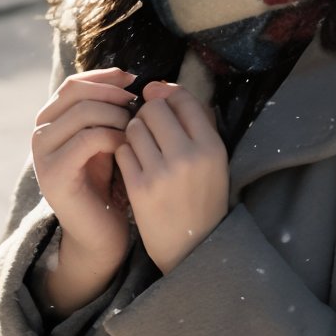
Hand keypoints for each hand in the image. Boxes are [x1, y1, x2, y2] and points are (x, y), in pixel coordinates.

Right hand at [31, 67, 136, 279]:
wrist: (100, 231)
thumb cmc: (110, 182)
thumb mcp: (107, 137)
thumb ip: (107, 109)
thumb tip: (126, 75)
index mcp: (50, 120)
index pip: (76, 83)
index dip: (106, 77)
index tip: (134, 81)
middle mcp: (40, 133)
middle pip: (77, 92)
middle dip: (113, 94)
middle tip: (138, 106)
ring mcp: (42, 154)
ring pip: (84, 112)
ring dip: (117, 115)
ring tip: (135, 129)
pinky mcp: (54, 173)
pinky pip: (88, 139)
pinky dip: (113, 137)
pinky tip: (127, 147)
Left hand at [115, 82, 229, 274]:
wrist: (192, 247)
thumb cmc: (203, 196)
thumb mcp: (214, 157)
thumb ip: (195, 119)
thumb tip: (160, 87)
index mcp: (212, 146)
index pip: (182, 99)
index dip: (166, 96)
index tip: (160, 104)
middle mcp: (188, 156)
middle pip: (153, 109)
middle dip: (147, 114)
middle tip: (149, 129)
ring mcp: (162, 173)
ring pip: (133, 128)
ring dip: (133, 133)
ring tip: (143, 149)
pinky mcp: (139, 189)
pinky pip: (122, 151)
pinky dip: (124, 153)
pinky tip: (134, 165)